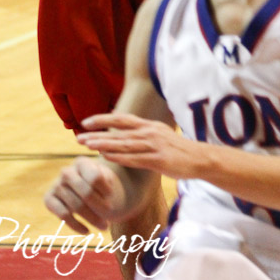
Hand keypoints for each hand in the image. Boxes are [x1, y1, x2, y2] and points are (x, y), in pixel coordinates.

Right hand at [44, 156, 125, 233]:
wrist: (87, 192)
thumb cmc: (100, 186)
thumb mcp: (107, 179)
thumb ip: (107, 182)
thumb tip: (107, 190)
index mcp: (81, 162)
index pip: (95, 178)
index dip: (105, 190)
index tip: (111, 196)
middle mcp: (66, 171)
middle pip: (86, 193)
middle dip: (101, 207)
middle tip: (111, 214)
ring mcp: (56, 185)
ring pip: (76, 206)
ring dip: (92, 219)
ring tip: (104, 226)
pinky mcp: (49, 199)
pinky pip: (63, 215)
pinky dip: (76, 225)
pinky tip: (87, 231)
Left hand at [77, 113, 199, 178]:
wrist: (200, 158)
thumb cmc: (177, 149)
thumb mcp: (158, 133)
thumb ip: (140, 131)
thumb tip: (120, 126)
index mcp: (148, 125)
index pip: (121, 119)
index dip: (102, 119)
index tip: (85, 122)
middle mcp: (149, 132)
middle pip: (118, 132)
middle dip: (97, 134)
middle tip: (79, 137)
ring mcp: (154, 146)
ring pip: (124, 145)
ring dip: (104, 146)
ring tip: (87, 147)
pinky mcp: (159, 161)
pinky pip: (135, 159)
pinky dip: (119, 158)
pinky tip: (106, 159)